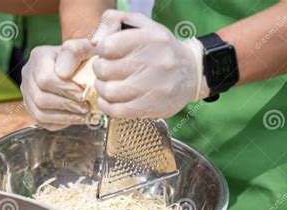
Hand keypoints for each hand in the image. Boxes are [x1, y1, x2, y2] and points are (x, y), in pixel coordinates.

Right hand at [21, 40, 93, 129]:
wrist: (76, 65)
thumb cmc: (82, 56)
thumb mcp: (84, 47)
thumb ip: (77, 51)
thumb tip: (63, 74)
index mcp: (39, 57)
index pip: (45, 79)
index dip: (65, 90)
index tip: (84, 94)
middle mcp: (28, 75)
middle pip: (41, 98)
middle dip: (67, 105)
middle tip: (87, 107)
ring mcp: (27, 93)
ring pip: (40, 113)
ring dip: (65, 117)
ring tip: (84, 115)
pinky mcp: (32, 108)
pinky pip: (42, 122)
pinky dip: (61, 122)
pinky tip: (77, 118)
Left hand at [91, 10, 205, 118]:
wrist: (191, 74)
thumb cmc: (159, 49)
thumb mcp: (142, 25)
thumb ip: (115, 21)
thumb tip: (95, 42)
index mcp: (150, 38)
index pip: (107, 45)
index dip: (101, 51)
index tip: (107, 53)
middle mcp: (154, 62)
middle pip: (104, 69)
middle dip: (100, 70)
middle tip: (106, 70)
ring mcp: (153, 87)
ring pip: (108, 91)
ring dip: (101, 88)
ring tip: (107, 84)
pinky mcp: (150, 107)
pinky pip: (116, 111)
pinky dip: (106, 105)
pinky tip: (108, 100)